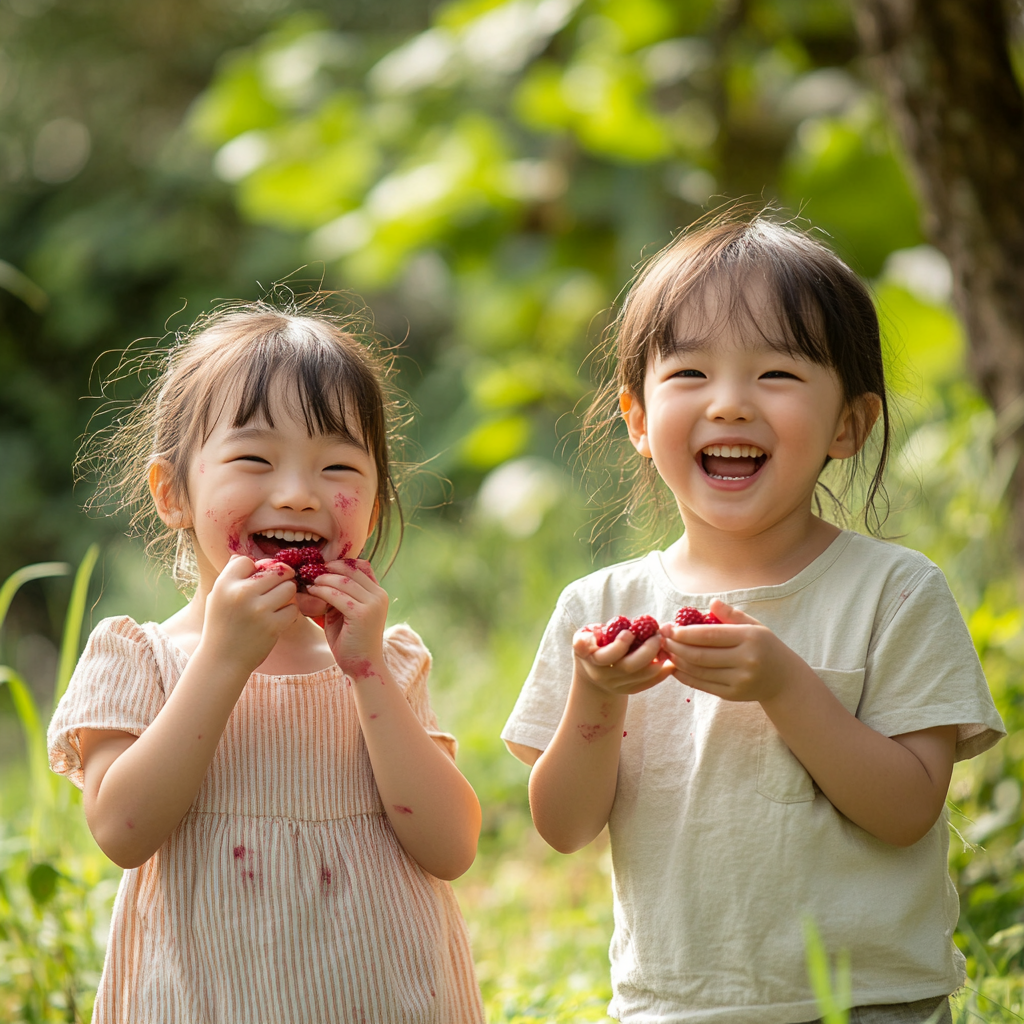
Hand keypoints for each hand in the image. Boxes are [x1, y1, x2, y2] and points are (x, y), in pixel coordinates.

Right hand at [200, 555, 299, 672]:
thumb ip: (231, 577)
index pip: (248, 561)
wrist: (222, 661)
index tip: (255, 582)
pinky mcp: (273, 625)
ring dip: (286, 595)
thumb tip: (248, 559)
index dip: (255, 570)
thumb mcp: (217, 597)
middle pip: (276, 571)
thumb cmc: (222, 626)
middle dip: (279, 580)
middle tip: (274, 591)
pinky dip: (289, 614)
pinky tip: (278, 620)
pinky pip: (293, 608)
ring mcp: (258, 609)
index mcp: (224, 584)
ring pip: (289, 587)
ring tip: (276, 605)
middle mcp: (241, 593)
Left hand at [307, 557, 387, 678]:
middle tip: (310, 570)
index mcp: (378, 593)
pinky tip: (311, 591)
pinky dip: (322, 591)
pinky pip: (337, 596)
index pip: (360, 567)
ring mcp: (373, 604)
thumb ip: (341, 595)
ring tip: (309, 581)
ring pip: (343, 581)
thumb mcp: (346, 612)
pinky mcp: (362, 614)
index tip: (322, 566)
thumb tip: (321, 576)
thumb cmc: (351, 641)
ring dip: (323, 579)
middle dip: (329, 569)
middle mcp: (379, 596)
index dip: (340, 564)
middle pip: (351, 571)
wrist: (362, 667)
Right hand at [572, 624, 674, 696]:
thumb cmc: (595, 642)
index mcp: (585, 653)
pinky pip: (646, 683)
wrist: (591, 668)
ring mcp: (612, 685)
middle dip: (647, 651)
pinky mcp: (625, 690)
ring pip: (640, 675)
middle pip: (627, 666)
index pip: (602, 654)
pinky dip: (661, 673)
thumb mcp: (592, 631)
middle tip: (657, 636)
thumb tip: (640, 624)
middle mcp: (598, 673)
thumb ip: (608, 628)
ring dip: (657, 660)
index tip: (629, 633)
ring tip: (665, 645)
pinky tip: (669, 662)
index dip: (618, 646)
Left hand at [661, 598, 805, 703]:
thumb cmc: (765, 646)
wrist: (784, 680)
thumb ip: (732, 615)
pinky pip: (703, 685)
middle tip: (661, 639)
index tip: (668, 627)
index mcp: (750, 638)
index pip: (710, 635)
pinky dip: (685, 676)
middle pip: (701, 654)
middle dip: (676, 646)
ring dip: (677, 661)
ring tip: (665, 651)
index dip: (685, 632)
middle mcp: (746, 660)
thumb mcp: (754, 626)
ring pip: (699, 671)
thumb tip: (711, 602)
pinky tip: (674, 667)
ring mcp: (740, 680)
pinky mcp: (733, 695)